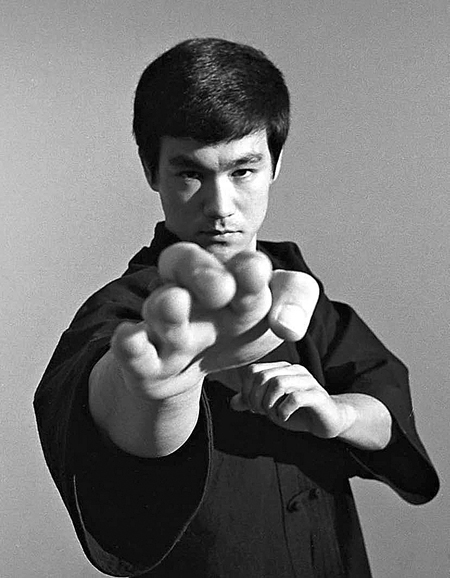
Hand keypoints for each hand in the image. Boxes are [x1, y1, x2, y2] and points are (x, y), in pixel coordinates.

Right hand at [111, 243, 318, 401]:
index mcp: (228, 278)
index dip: (249, 271)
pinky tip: (132, 338)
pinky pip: (131, 349)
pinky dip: (130, 344)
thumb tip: (289, 326)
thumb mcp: (272, 310)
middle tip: (221, 287)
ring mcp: (165, 326)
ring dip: (166, 307)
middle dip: (201, 272)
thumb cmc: (237, 327)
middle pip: (185, 264)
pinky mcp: (144, 361)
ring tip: (175, 303)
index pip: (235, 265)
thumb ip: (295, 301)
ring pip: (159, 308)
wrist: (197, 365)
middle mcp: (191, 293)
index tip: (258, 274)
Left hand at [229, 361, 350, 436]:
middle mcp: (294, 370)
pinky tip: (284, 417)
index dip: (247, 390)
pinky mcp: (318, 396)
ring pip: (278, 383)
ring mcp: (307, 381)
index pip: (254, 370)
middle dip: (256, 398)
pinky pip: (295, 397)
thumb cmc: (299, 412)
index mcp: (282, 369)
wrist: (328, 421)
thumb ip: (253, 403)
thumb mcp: (272, 407)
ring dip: (269, 404)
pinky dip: (284, 410)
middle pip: (263, 376)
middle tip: (261, 412)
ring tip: (273, 415)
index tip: (253, 407)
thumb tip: (232, 402)